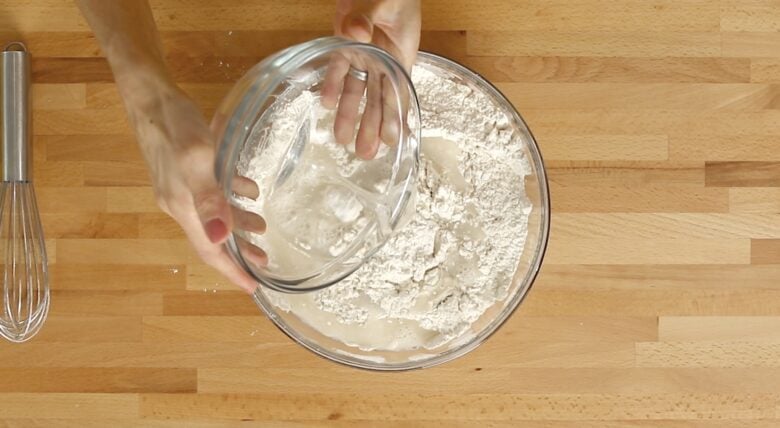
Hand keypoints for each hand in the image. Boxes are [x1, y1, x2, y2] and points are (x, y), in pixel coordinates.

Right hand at [126, 80, 266, 292]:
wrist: (150, 96)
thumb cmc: (175, 125)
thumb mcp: (197, 159)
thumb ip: (210, 198)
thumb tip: (219, 239)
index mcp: (184, 207)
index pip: (209, 252)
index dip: (231, 271)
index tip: (253, 287)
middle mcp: (180, 204)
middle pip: (212, 238)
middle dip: (238, 252)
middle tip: (264, 260)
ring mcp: (179, 188)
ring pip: (213, 216)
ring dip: (238, 224)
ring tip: (262, 228)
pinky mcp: (183, 172)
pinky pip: (211, 194)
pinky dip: (231, 198)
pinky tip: (248, 189)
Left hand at [321, 0, 420, 158]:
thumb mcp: (385, 1)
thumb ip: (368, 16)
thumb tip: (355, 35)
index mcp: (400, 53)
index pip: (397, 91)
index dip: (395, 116)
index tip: (392, 140)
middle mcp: (382, 59)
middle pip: (377, 99)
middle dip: (372, 127)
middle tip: (365, 154)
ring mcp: (363, 54)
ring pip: (356, 90)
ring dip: (349, 115)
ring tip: (342, 140)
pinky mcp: (344, 46)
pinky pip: (337, 69)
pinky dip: (330, 85)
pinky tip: (324, 104)